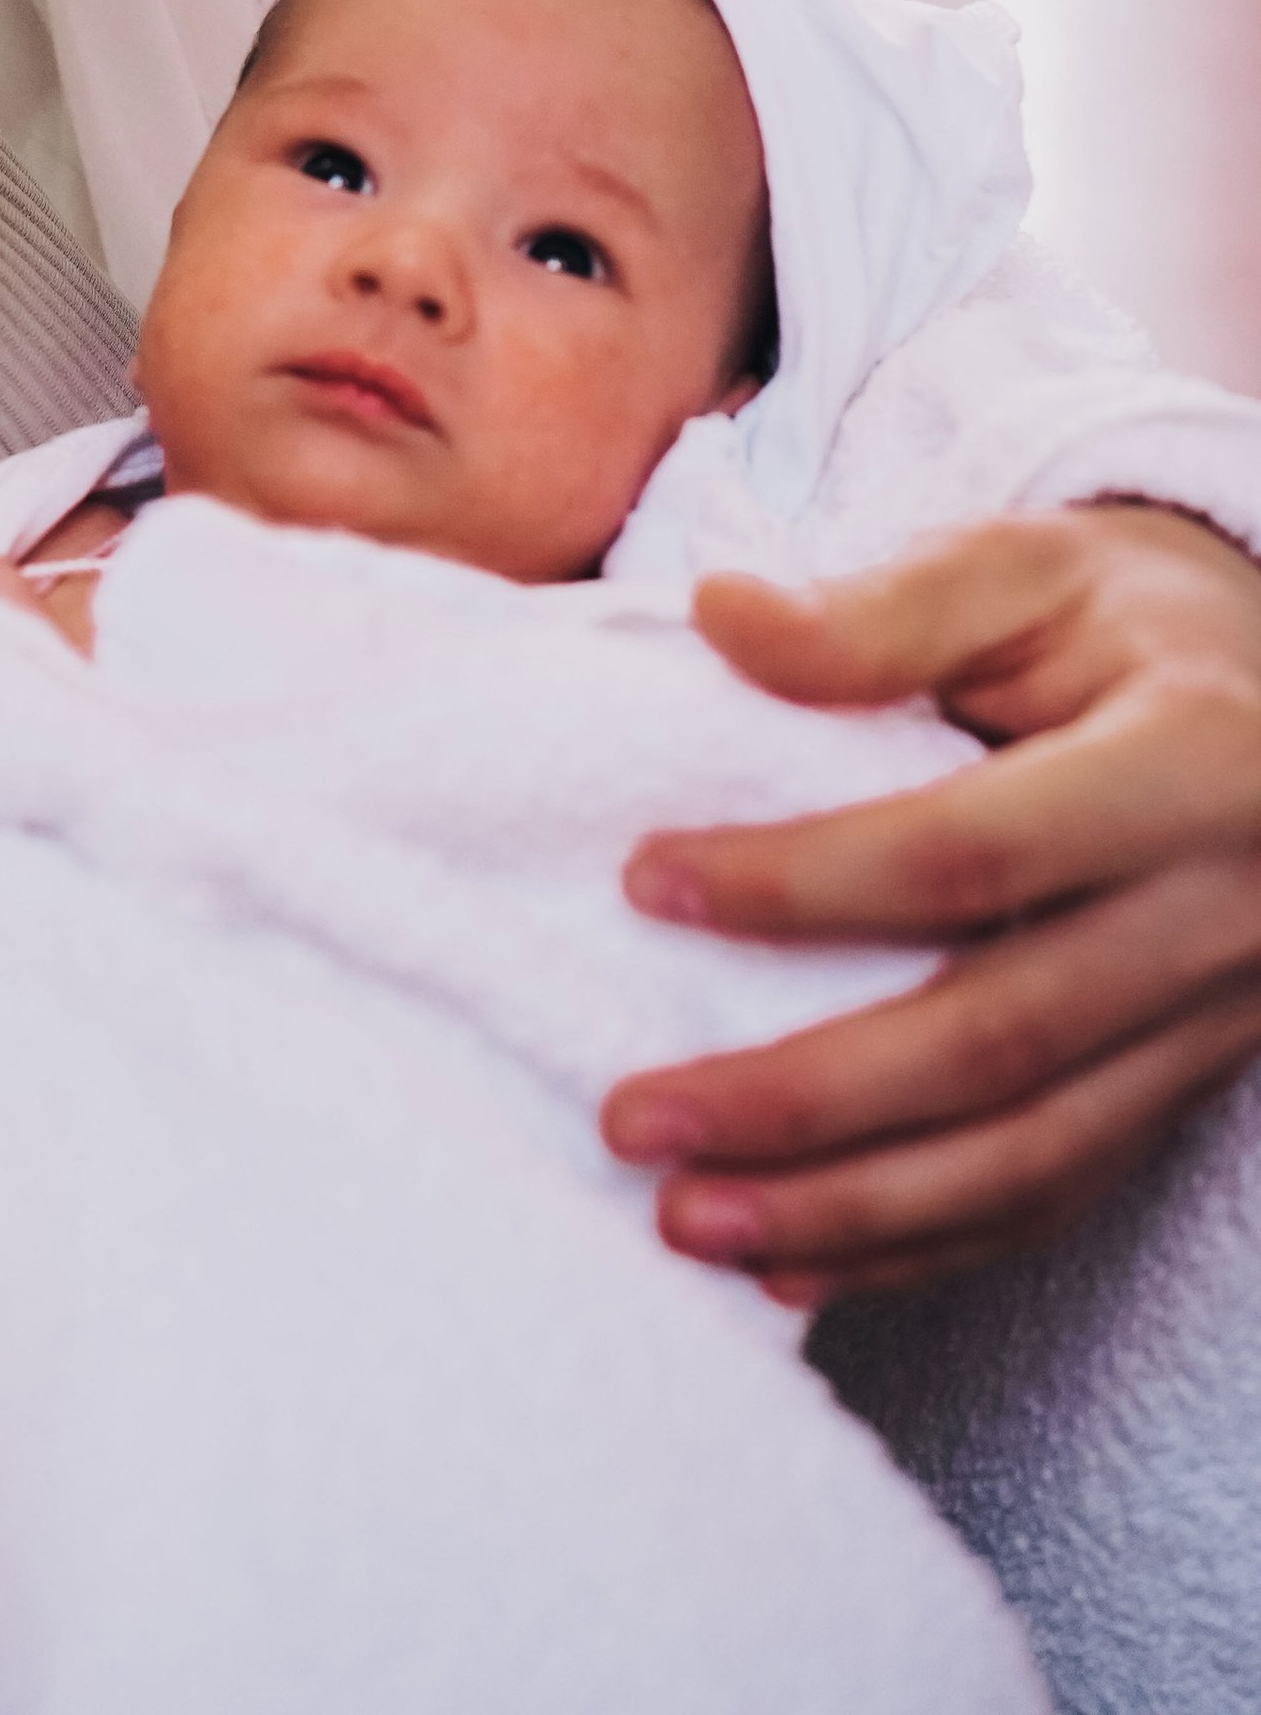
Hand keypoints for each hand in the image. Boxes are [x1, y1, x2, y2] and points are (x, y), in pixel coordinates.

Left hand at [601, 505, 1260, 1301]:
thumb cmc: (1124, 618)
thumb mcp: (1024, 568)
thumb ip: (879, 610)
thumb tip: (720, 614)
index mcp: (1184, 764)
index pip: (970, 851)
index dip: (803, 880)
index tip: (644, 881)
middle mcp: (1220, 915)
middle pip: (995, 1041)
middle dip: (804, 1100)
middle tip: (633, 1120)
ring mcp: (1216, 1022)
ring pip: (1030, 1157)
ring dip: (850, 1211)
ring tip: (687, 1222)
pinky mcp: (1188, 1085)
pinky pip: (1059, 1193)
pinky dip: (925, 1244)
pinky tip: (797, 1266)